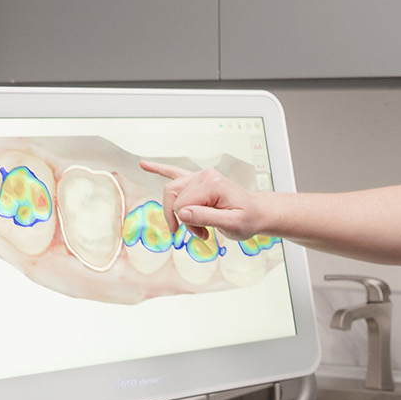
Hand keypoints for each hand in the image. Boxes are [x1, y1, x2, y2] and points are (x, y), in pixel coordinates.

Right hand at [143, 160, 261, 238]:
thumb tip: (181, 212)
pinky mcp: (198, 179)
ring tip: (195, 226)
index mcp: (212, 184)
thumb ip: (206, 217)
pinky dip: (159, 169)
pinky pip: (174, 172)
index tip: (203, 235)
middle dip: (181, 218)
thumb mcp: (231, 224)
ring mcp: (200, 175)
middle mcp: (204, 175)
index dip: (187, 223)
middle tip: (198, 232)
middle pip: (173, 197)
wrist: (256, 213)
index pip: (182, 204)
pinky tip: (144, 164)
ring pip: (171, 192)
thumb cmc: (247, 219)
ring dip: (178, 211)